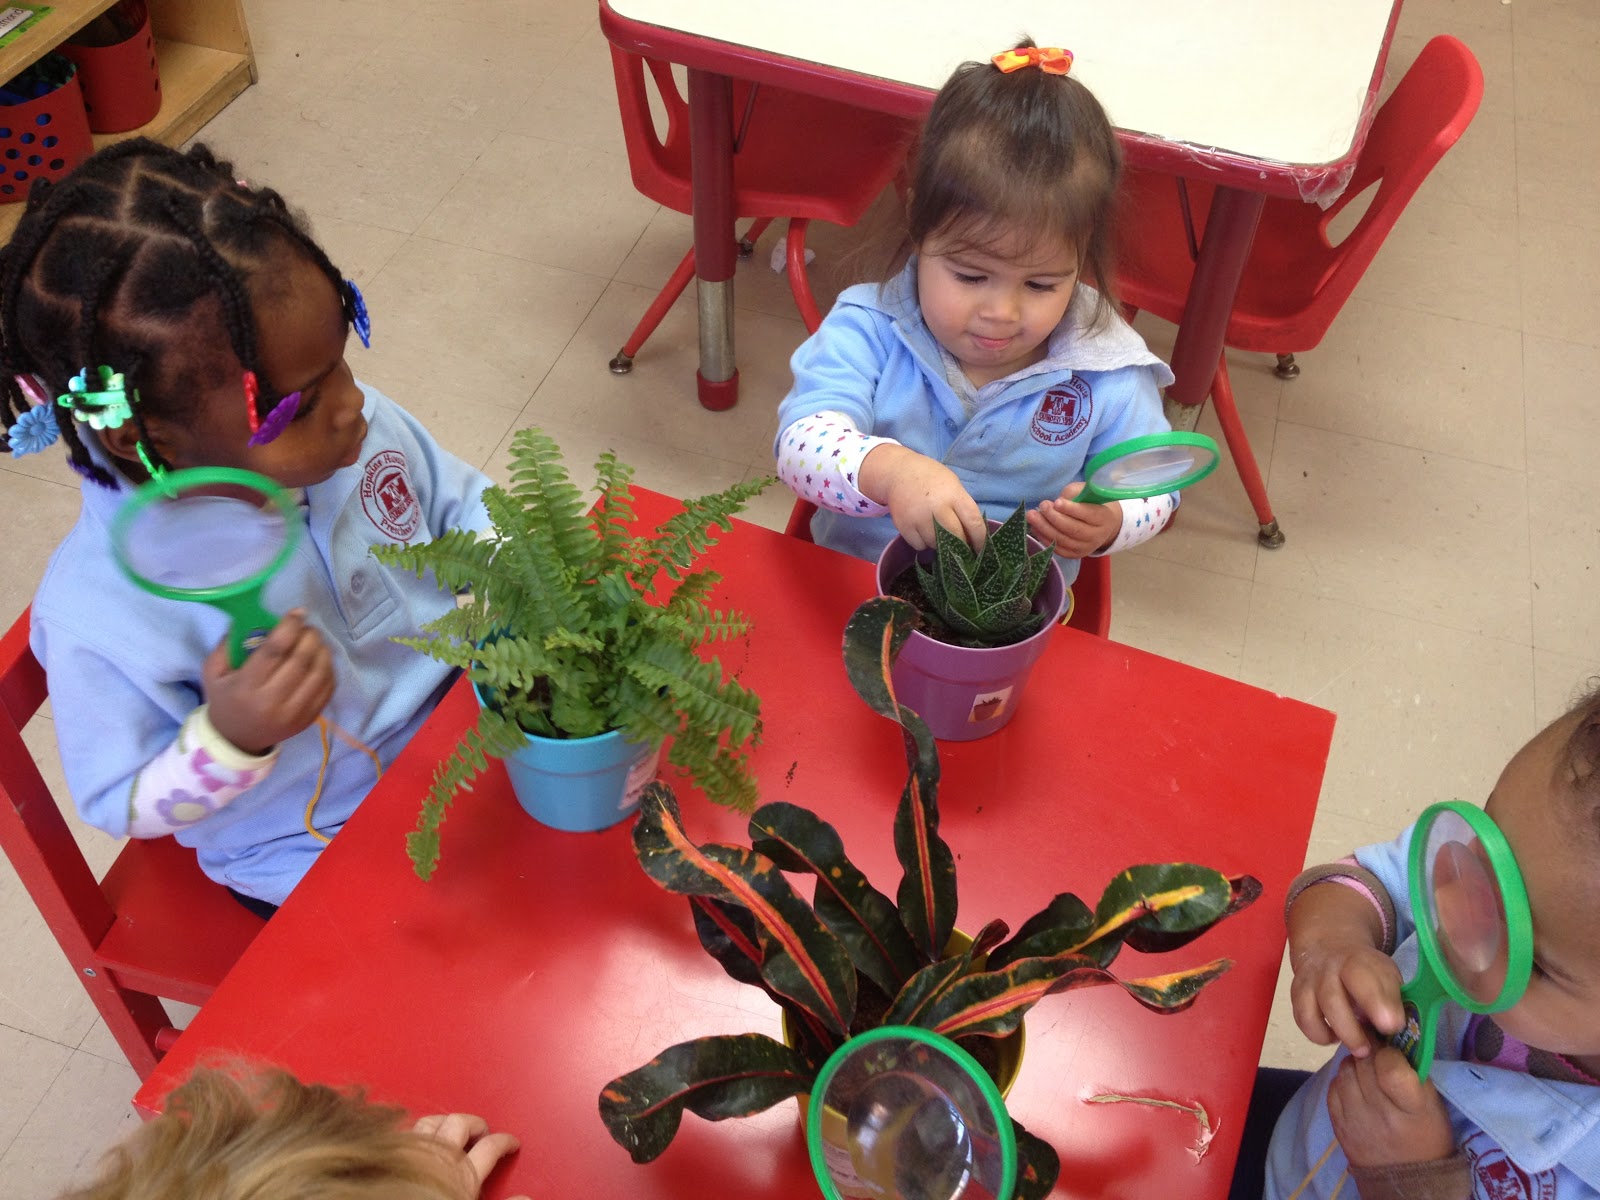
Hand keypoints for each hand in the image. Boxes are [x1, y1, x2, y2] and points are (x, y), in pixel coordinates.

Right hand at [203, 609, 334, 754]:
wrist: (237, 739)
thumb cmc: (226, 699)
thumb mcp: (213, 672)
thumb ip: (227, 644)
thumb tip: (249, 616)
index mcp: (246, 687)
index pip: (274, 651)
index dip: (289, 627)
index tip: (297, 612)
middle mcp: (272, 702)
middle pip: (301, 661)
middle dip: (309, 637)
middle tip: (308, 627)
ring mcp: (294, 713)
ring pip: (319, 674)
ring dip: (323, 650)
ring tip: (316, 640)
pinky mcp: (309, 719)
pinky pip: (328, 688)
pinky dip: (329, 669)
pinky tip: (321, 659)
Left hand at [412, 1112, 525, 1199]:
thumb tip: (524, 1198)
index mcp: (464, 1176)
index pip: (491, 1147)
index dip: (505, 1141)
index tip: (510, 1143)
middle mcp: (440, 1158)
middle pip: (461, 1124)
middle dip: (476, 1123)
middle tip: (483, 1131)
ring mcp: (415, 1155)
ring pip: (432, 1122)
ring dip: (445, 1121)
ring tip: (453, 1127)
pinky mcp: (393, 1158)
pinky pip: (406, 1133)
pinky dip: (416, 1131)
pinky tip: (420, 1136)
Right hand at [862, 444, 987, 550]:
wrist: (898, 472)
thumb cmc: (931, 478)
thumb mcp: (952, 485)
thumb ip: (962, 507)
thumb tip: (971, 536)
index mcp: (954, 494)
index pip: (974, 522)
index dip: (980, 539)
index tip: (981, 550)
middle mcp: (937, 507)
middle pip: (956, 537)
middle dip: (961, 545)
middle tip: (961, 548)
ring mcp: (919, 518)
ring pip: (936, 544)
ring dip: (940, 544)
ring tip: (937, 533)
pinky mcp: (904, 526)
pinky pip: (919, 545)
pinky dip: (923, 543)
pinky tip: (922, 531)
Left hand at [1027, 483, 1121, 556]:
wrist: (1102, 525)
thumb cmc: (1091, 503)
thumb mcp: (1087, 492)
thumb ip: (1073, 494)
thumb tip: (1056, 504)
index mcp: (1103, 517)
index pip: (1087, 514)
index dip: (1071, 509)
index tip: (1056, 502)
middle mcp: (1096, 535)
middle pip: (1073, 529)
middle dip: (1054, 518)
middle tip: (1042, 506)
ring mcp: (1085, 547)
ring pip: (1063, 540)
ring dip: (1045, 528)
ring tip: (1032, 516)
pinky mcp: (1075, 555)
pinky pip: (1058, 549)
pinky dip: (1044, 538)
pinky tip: (1035, 528)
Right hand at [1290, 936, 1404, 1057]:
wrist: (1329, 946)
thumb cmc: (1367, 970)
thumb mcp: (1386, 975)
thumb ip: (1393, 998)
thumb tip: (1400, 1030)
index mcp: (1357, 962)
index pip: (1363, 979)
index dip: (1377, 1004)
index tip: (1391, 1026)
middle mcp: (1327, 970)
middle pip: (1332, 1000)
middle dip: (1352, 1031)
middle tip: (1370, 1050)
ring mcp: (1309, 982)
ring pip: (1311, 1012)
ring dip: (1335, 1035)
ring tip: (1358, 1049)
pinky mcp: (1297, 995)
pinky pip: (1302, 1020)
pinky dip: (1317, 1034)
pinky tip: (1335, 1036)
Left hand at [1327, 1047, 1454, 1169]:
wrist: (1406, 1178)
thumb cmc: (1426, 1133)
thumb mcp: (1431, 1103)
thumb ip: (1411, 1070)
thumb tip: (1387, 1039)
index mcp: (1412, 1108)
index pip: (1389, 1066)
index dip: (1388, 1053)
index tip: (1392, 1051)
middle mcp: (1380, 1114)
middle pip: (1364, 1063)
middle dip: (1370, 1051)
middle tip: (1376, 1052)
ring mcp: (1355, 1120)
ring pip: (1345, 1070)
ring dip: (1355, 1064)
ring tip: (1366, 1070)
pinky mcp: (1337, 1125)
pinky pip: (1332, 1087)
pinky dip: (1342, 1081)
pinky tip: (1355, 1086)